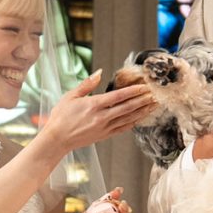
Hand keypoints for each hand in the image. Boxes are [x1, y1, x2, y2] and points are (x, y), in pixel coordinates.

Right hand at [40, 71, 156, 153]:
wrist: (57, 139)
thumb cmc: (61, 117)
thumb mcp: (70, 96)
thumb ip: (87, 84)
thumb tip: (100, 72)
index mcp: (94, 105)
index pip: (119, 96)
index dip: (133, 91)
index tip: (144, 86)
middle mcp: (102, 117)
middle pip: (128, 107)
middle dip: (143, 100)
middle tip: (155, 94)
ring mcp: (104, 128)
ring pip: (128, 118)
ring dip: (142, 111)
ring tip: (153, 105)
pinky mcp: (104, 136)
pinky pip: (122, 129)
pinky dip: (133, 123)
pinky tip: (140, 118)